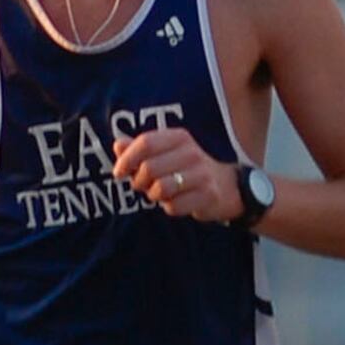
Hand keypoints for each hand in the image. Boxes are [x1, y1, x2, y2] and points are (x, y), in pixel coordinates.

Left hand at [111, 126, 245, 222]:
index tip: (119, 172)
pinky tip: (176, 202)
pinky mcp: (208, 195)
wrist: (226, 187)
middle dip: (139, 182)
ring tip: (160, 194)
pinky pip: (173, 207)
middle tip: (143, 186)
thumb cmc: (186, 169)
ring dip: (154, 196)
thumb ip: (139, 148)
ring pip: (160, 189)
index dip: (127, 159)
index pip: (145, 143)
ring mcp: (202, 174)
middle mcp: (191, 152)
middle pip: (149, 168)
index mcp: (178, 137)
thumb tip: (117, 146)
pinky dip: (169, 208)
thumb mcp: (164, 153)